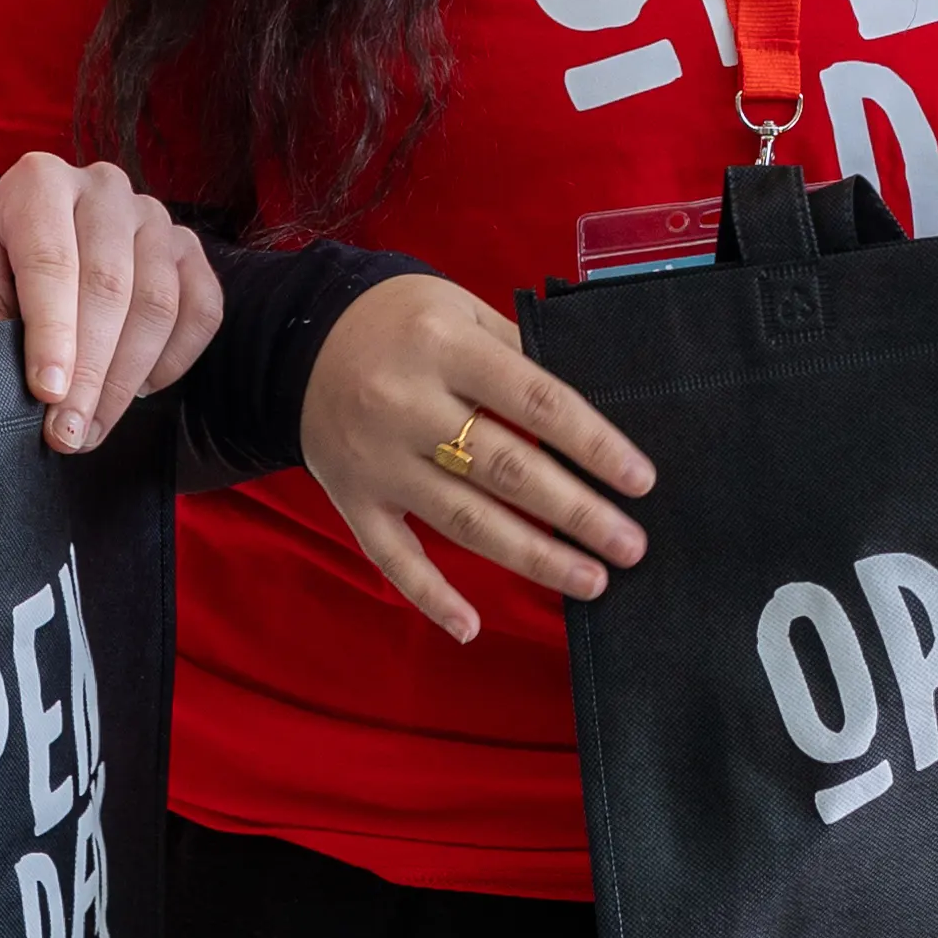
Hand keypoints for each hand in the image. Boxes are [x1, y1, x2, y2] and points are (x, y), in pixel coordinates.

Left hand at [0, 153, 221, 450]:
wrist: (30, 249)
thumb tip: (40, 394)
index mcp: (38, 183)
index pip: (51, 261)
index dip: (52, 333)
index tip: (47, 393)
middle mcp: (103, 186)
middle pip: (108, 285)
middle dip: (89, 370)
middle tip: (69, 432)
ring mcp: (153, 215)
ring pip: (157, 301)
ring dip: (128, 377)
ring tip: (94, 427)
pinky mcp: (189, 247)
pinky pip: (203, 307)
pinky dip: (176, 359)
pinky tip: (142, 391)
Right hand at [296, 274, 655, 642]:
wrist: (297, 338)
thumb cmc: (402, 321)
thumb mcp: (460, 309)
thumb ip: (518, 354)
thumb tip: (592, 414)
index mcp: (444, 347)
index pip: (535, 401)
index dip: (593, 443)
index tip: (640, 480)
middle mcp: (407, 405)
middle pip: (506, 469)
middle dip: (576, 513)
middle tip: (630, 545)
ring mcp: (376, 459)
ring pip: (463, 520)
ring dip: (532, 556)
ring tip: (592, 581)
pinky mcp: (351, 497)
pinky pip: (392, 555)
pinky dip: (430, 595)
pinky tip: (472, 627)